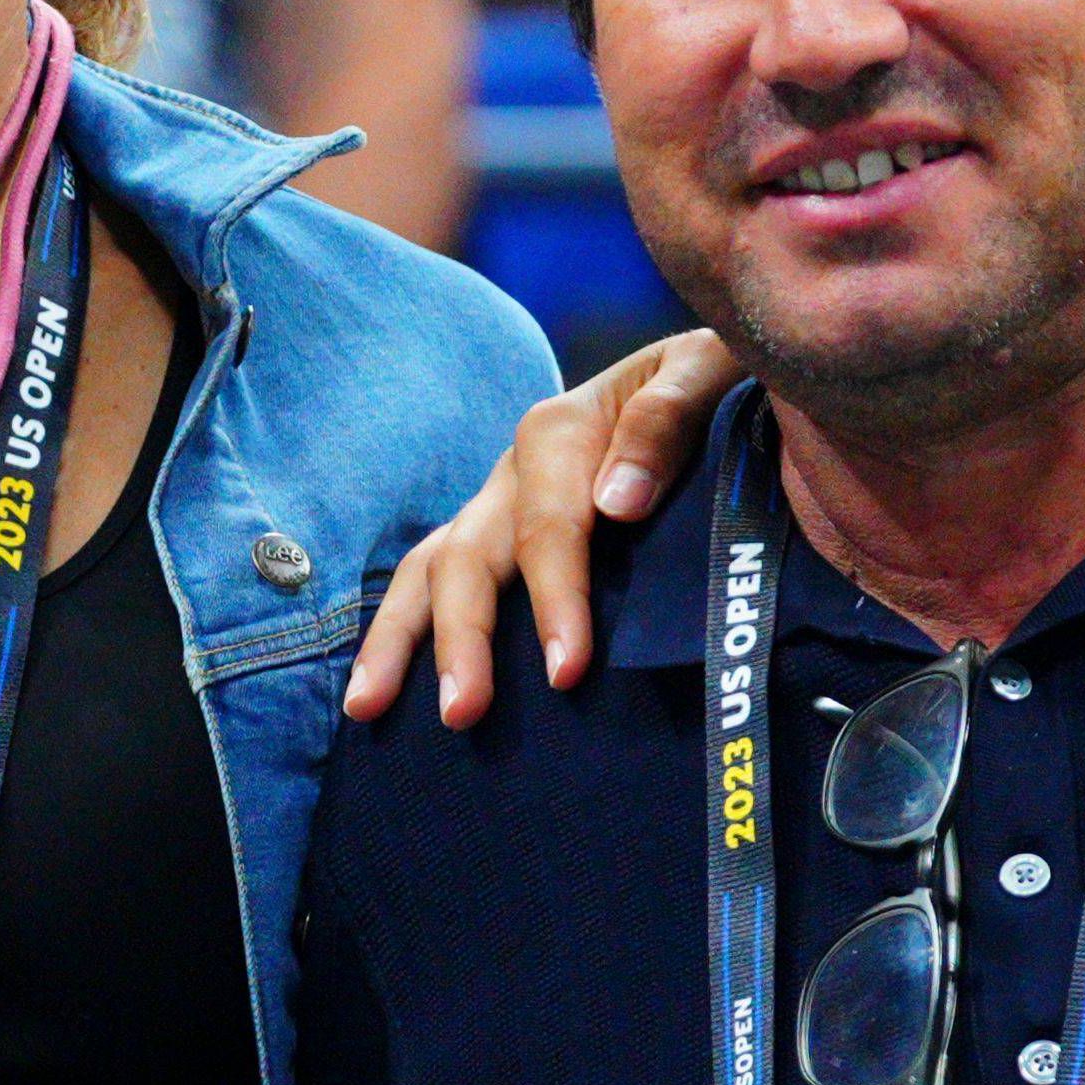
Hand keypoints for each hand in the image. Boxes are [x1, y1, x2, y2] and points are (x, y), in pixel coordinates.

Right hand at [339, 329, 734, 728]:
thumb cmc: (718, 381)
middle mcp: (513, 471)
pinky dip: (404, 630)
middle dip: (461, 638)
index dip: (555, 601)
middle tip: (462, 714)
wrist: (704, 379)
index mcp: (559, 431)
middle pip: (467, 557)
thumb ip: (668, 418)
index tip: (566, 673)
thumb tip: (614, 504)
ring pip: (429, 570)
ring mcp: (497, 506)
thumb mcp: (708, 370)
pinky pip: (437, 581)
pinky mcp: (497, 535)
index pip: (549, 528)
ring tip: (366, 709)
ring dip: (396, 640)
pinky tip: (383, 691)